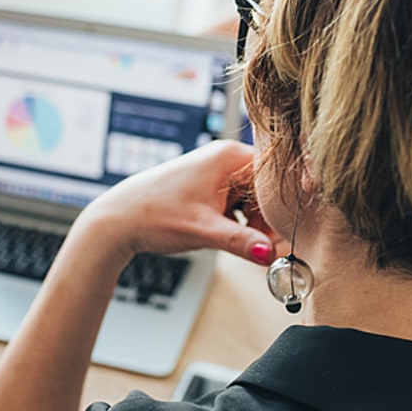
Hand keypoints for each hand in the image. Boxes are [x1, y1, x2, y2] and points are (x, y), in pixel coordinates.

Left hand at [76, 141, 280, 265]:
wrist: (118, 220)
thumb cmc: (155, 216)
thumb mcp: (204, 231)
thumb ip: (241, 242)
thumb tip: (271, 255)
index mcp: (228, 156)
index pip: (276, 173)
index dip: (286, 201)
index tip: (293, 227)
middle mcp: (224, 158)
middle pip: (266, 187)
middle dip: (269, 217)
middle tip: (270, 247)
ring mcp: (215, 172)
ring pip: (252, 198)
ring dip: (254, 222)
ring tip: (249, 245)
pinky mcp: (207, 188)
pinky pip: (236, 203)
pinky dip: (239, 221)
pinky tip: (234, 239)